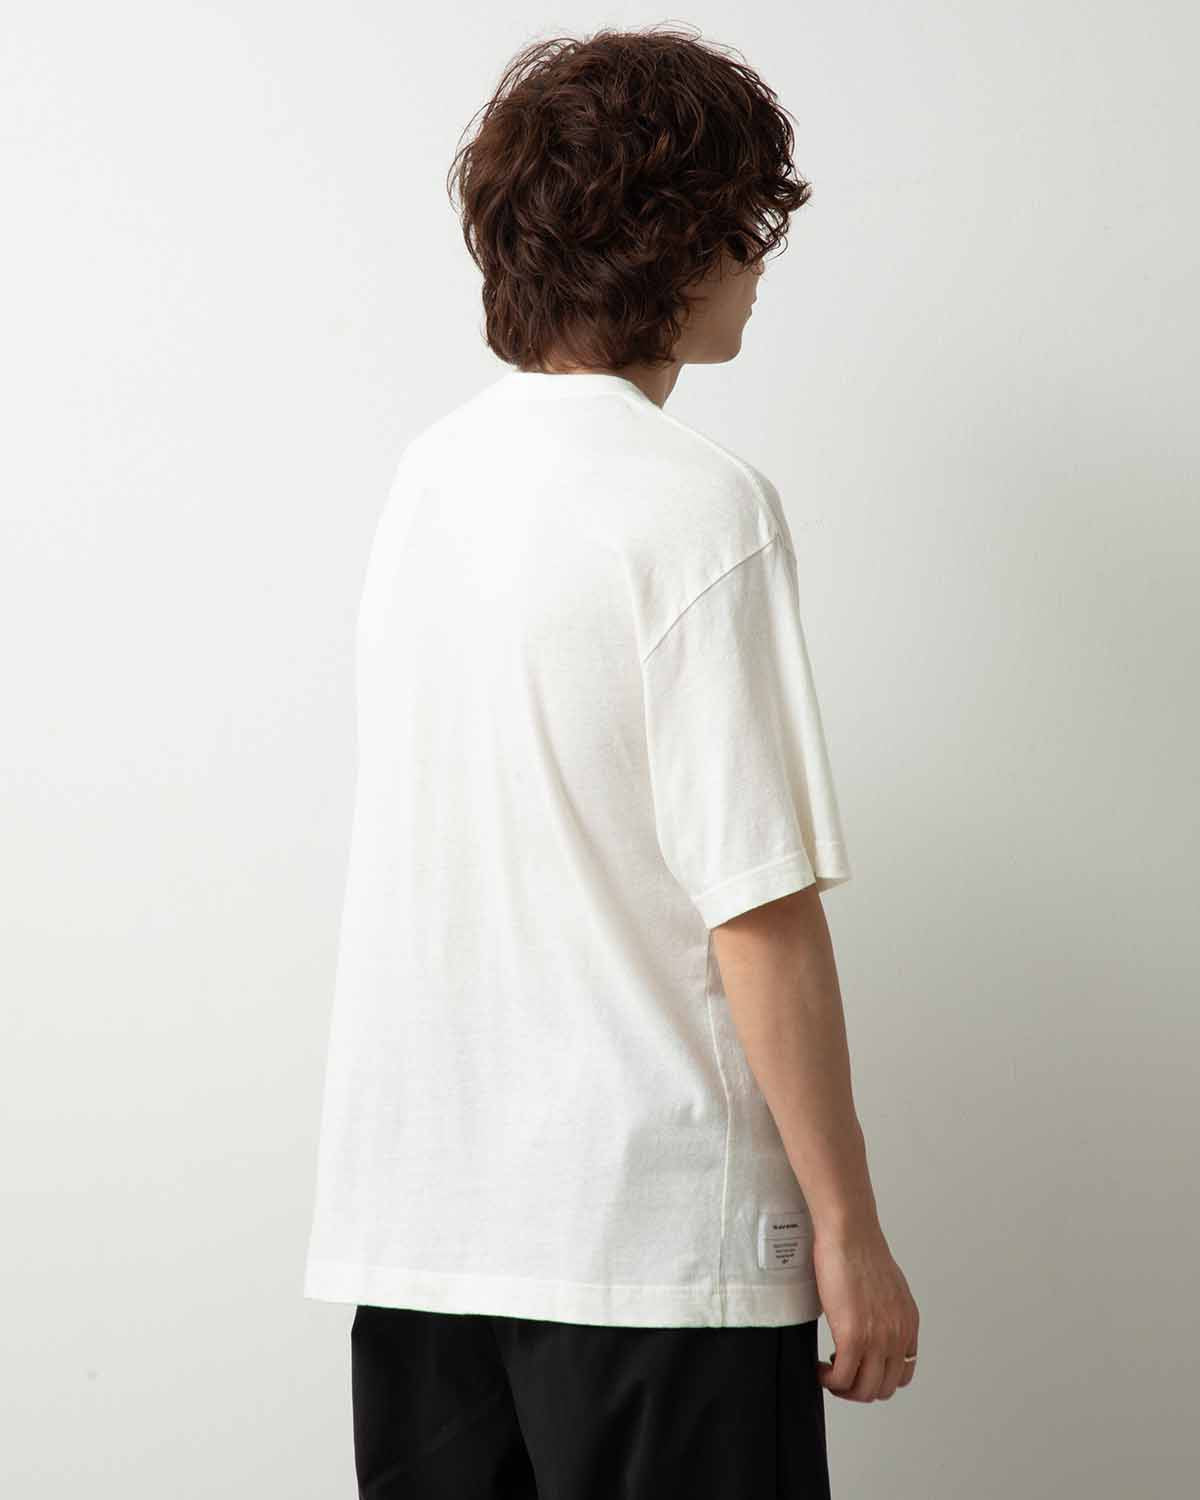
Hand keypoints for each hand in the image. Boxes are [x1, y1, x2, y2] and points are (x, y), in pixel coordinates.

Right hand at [812, 1224, 918, 1401]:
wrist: (850, 1234)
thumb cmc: (861, 1250)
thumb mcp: (888, 1288)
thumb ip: (886, 1311)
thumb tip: (871, 1321)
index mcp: (908, 1324)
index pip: (902, 1373)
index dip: (878, 1377)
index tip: (860, 1369)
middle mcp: (898, 1336)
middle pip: (883, 1388)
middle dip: (859, 1388)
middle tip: (840, 1375)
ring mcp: (877, 1340)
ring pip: (864, 1390)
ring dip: (844, 1389)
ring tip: (829, 1374)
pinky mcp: (853, 1337)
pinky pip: (841, 1378)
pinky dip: (829, 1380)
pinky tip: (820, 1368)